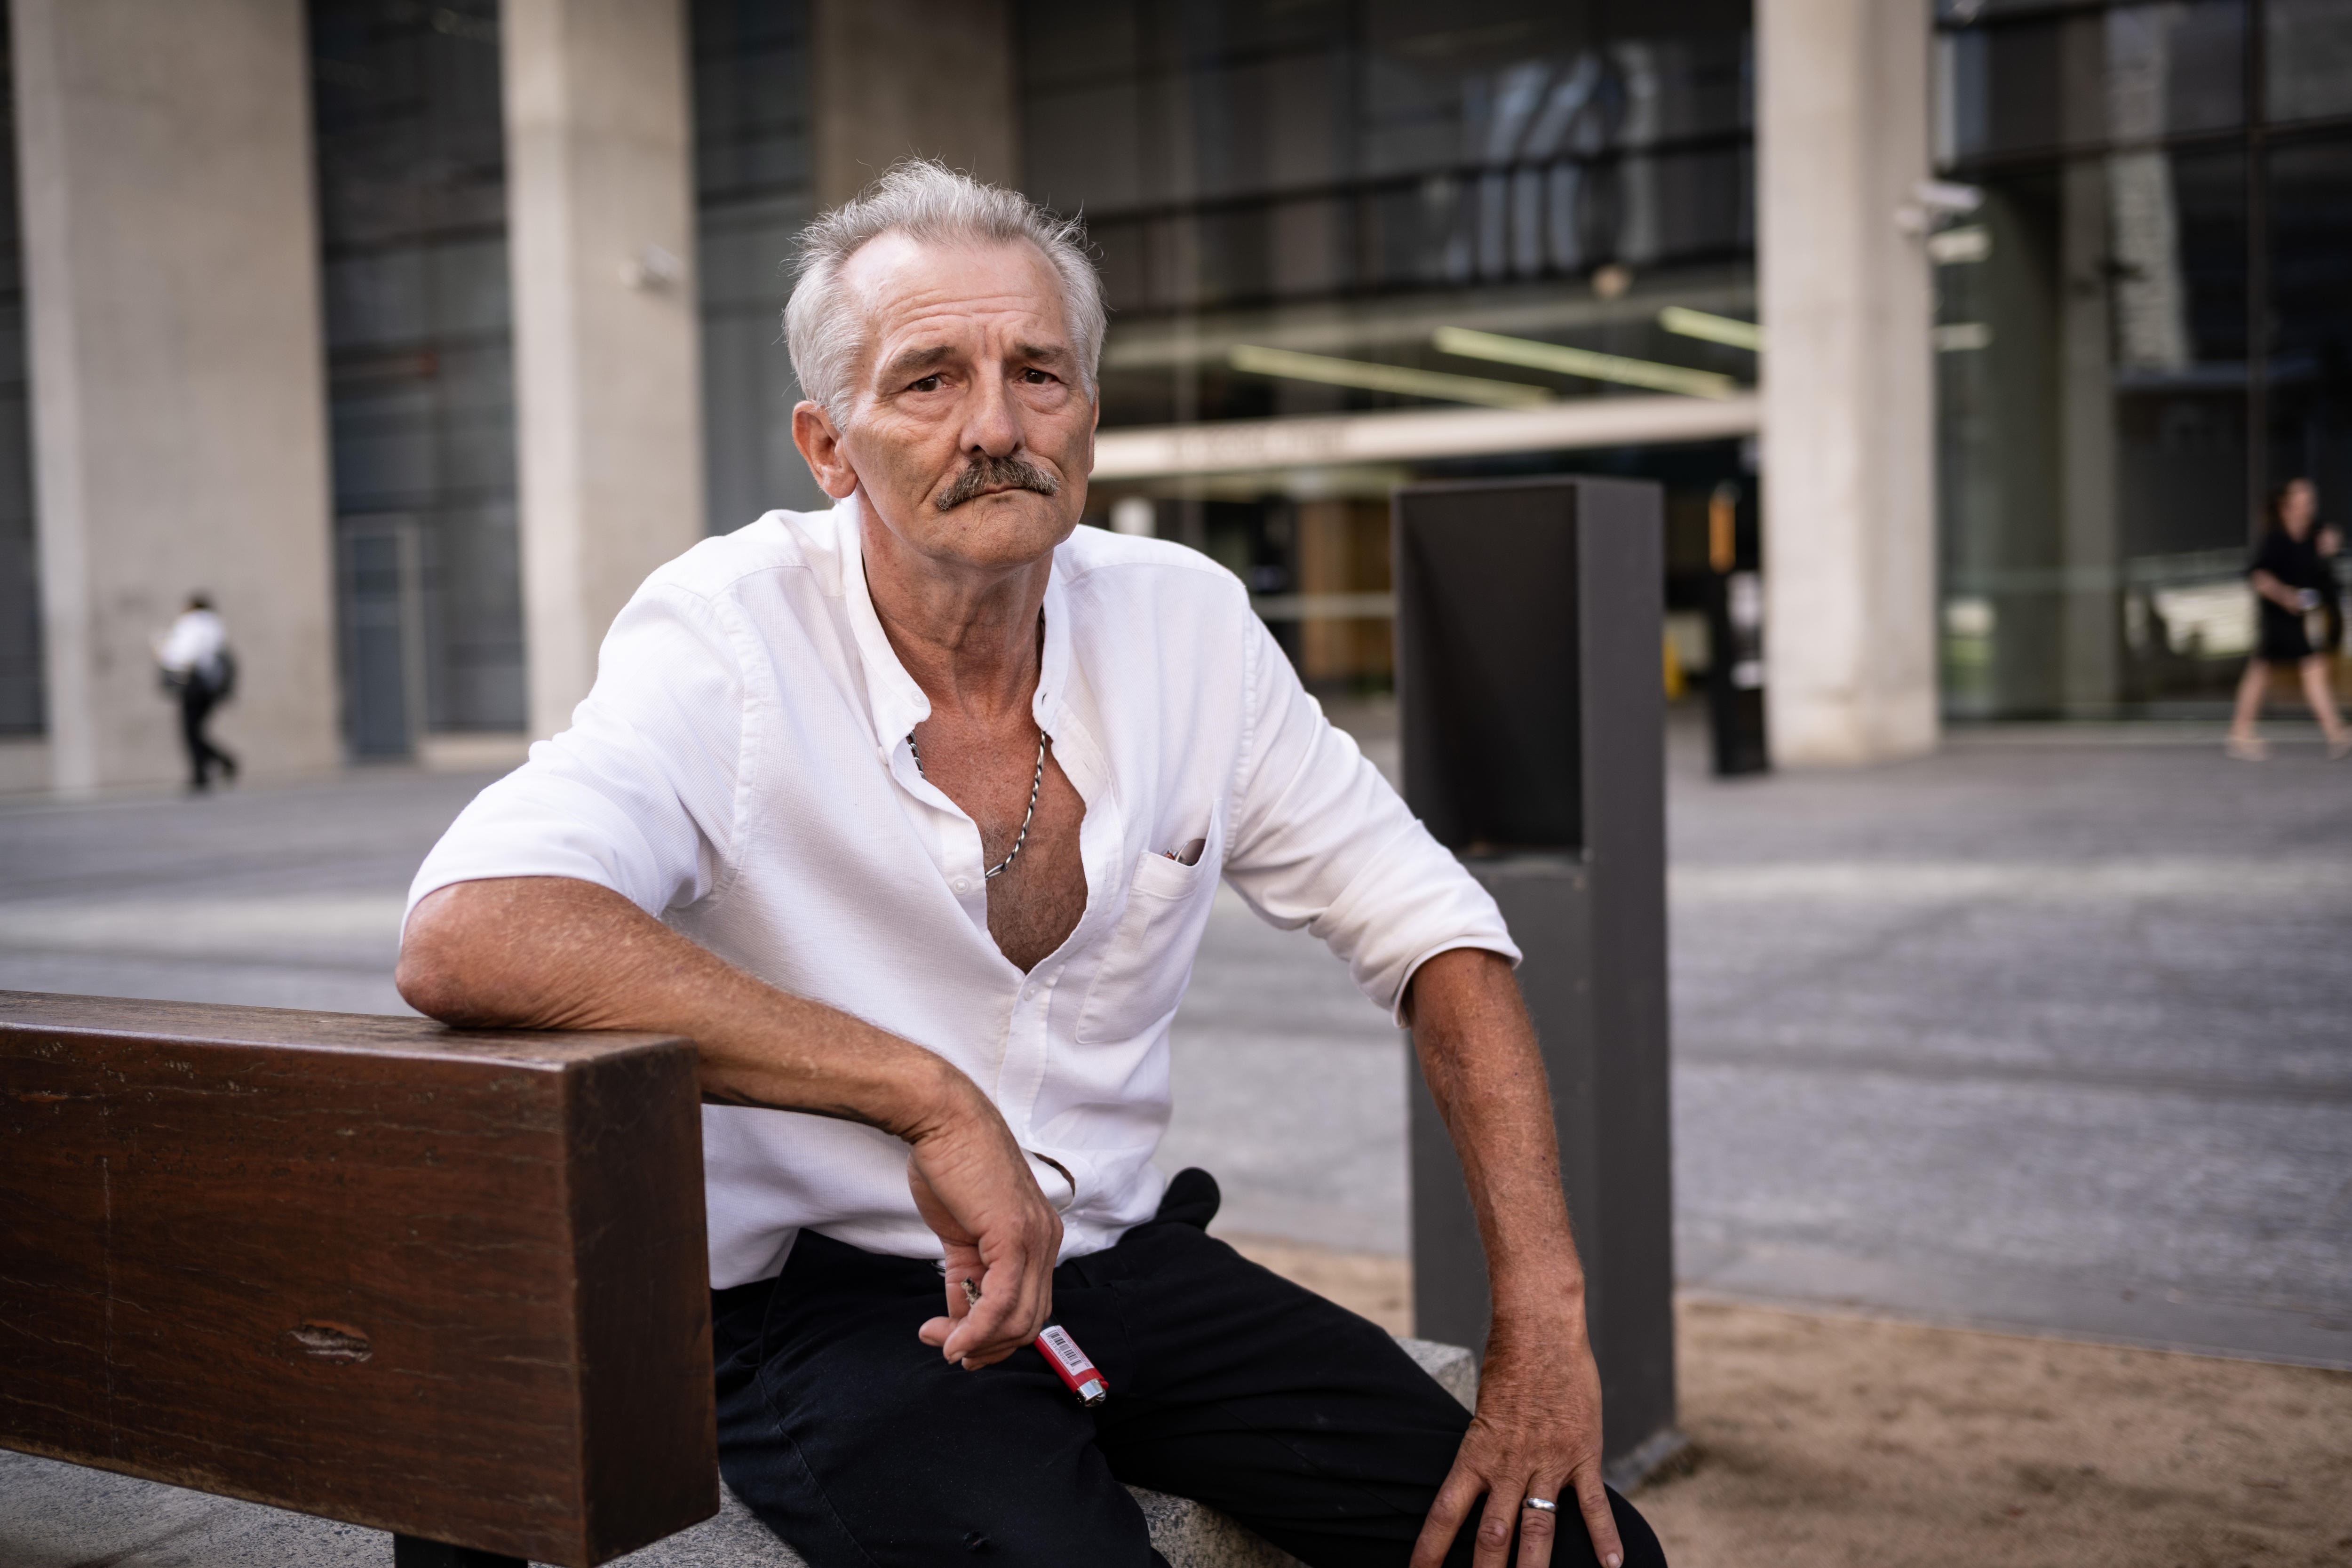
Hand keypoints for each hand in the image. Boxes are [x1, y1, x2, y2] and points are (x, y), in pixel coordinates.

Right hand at [905, 1093, 1062, 1369]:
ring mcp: (1034, 1238)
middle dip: (988, 1347)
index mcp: (1038, 1237)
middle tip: (949, 1349)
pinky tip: (952, 1338)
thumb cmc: (948, 1165)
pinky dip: (977, 1330)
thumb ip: (968, 1275)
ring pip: (1020, 1318)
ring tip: (941, 1340)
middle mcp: (1045, 1240)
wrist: (942, 1119)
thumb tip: (961, 1319)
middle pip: (1030, 1320)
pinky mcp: (1013, 1235)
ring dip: (978, 1343)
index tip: (958, 1343)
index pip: (1031, 1305)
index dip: (996, 1336)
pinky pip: (1003, 1302)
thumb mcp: (960, 1232)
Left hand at [1410, 1306, 1622, 1567]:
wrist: (1541, 1330)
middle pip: (1493, 1535)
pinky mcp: (1583, 1454)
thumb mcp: (1483, 1412)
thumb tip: (1479, 1488)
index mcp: (1476, 1453)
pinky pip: (1593, 1505)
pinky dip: (1605, 1538)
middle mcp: (1509, 1465)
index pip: (1446, 1513)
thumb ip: (1484, 1452)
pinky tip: (1612, 1567)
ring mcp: (1548, 1462)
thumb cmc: (1508, 1365)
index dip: (1430, 1551)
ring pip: (1538, 1530)